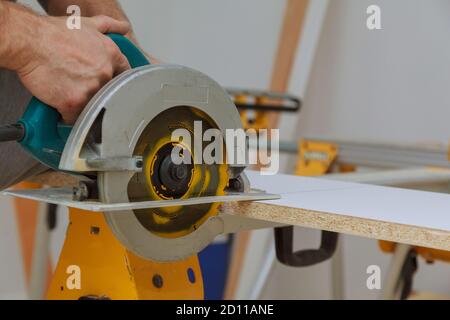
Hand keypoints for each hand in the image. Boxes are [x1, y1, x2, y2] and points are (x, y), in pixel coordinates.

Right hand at [16, 15, 131, 122]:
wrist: (30, 42)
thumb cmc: (53, 34)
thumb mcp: (87, 24)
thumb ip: (109, 26)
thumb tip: (124, 27)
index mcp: (111, 55)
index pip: (125, 74)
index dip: (115, 79)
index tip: (108, 83)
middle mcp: (105, 72)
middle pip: (108, 92)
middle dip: (95, 91)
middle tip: (79, 84)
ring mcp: (91, 88)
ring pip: (92, 106)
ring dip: (81, 103)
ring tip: (67, 91)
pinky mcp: (75, 101)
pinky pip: (75, 117)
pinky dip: (67, 114)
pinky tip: (59, 103)